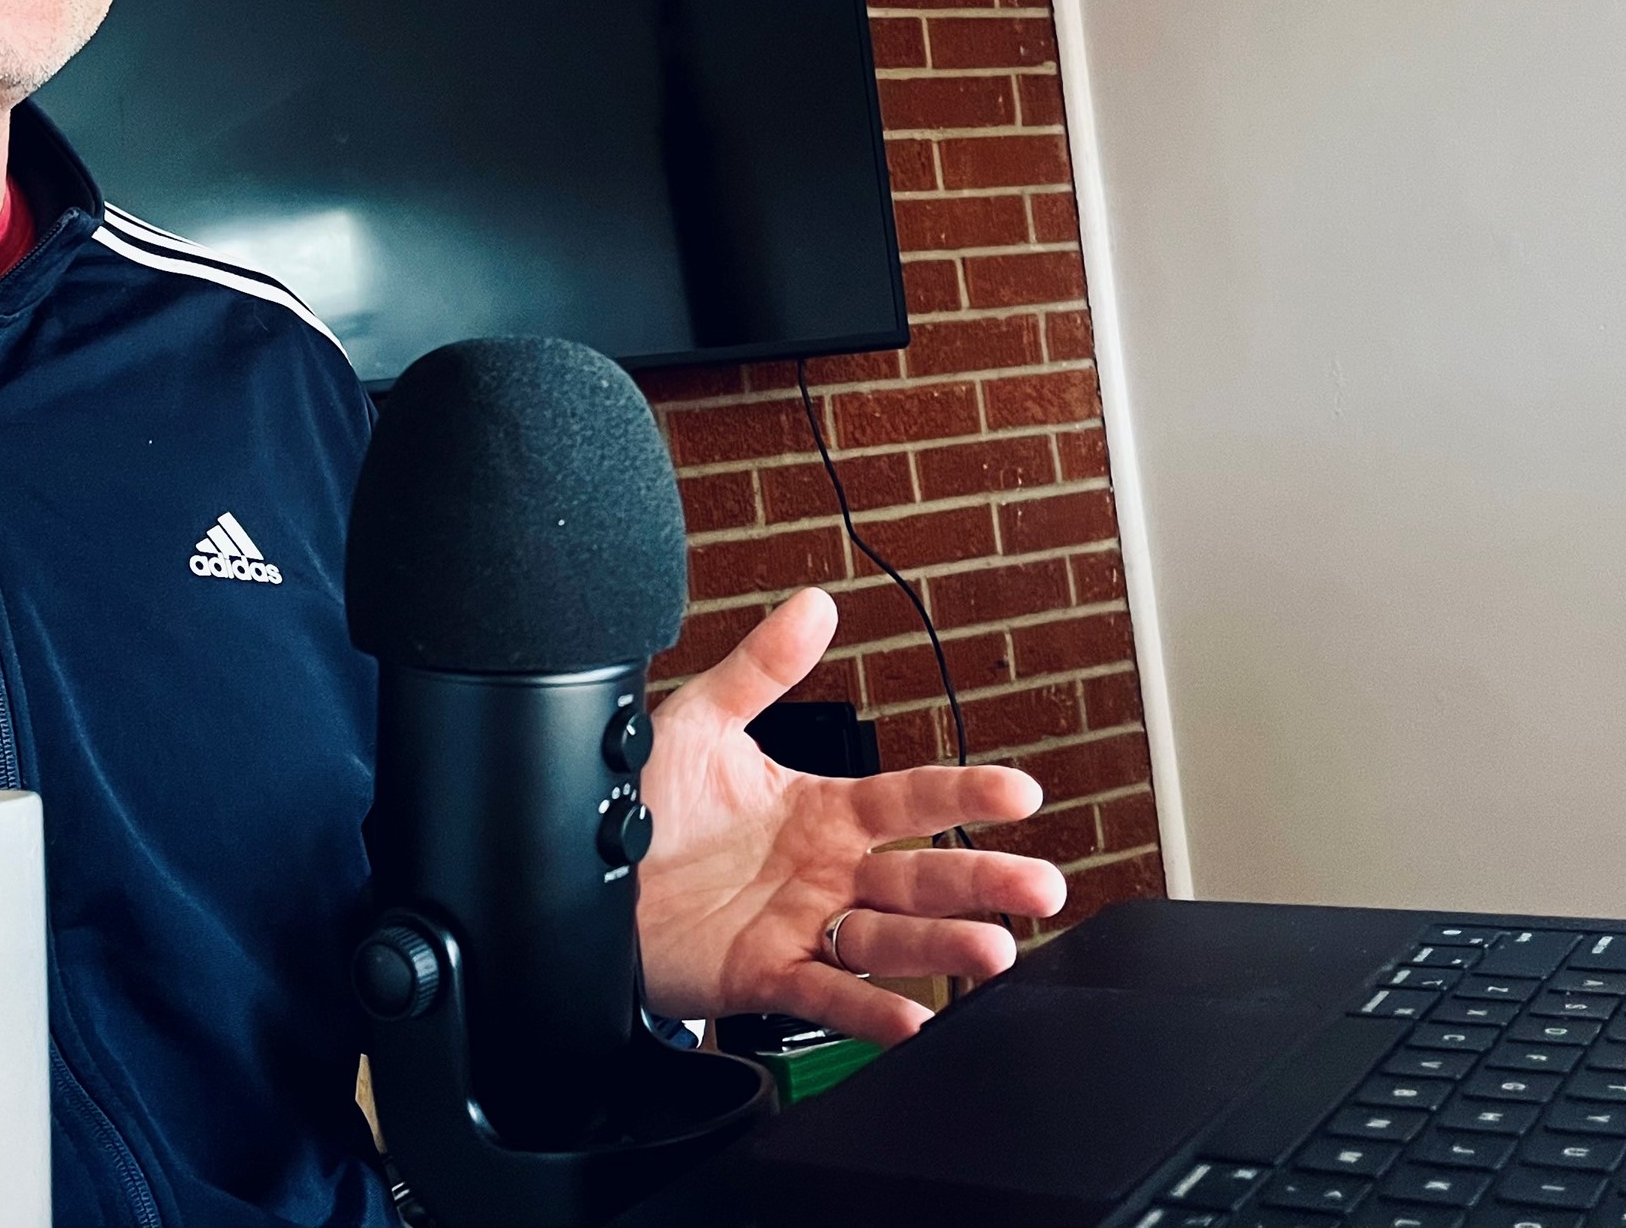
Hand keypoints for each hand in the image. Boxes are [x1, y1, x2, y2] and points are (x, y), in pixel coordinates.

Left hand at [635, 588, 1067, 1045]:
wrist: (583, 881)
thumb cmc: (647, 808)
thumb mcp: (701, 723)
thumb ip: (761, 668)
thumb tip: (815, 605)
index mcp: (823, 812)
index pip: (910, 798)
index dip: (965, 793)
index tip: (1020, 793)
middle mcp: (826, 873)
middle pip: (921, 876)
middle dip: (983, 881)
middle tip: (1042, 886)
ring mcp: (803, 927)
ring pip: (889, 939)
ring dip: (942, 947)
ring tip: (993, 951)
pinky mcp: (766, 977)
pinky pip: (828, 996)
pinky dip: (870, 1012)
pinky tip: (912, 1020)